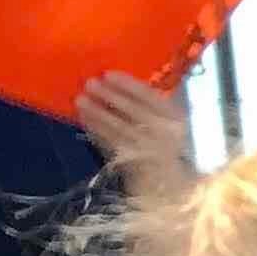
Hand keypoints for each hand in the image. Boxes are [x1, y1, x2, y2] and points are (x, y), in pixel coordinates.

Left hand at [76, 72, 194, 199]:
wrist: (166, 182)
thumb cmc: (165, 144)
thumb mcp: (169, 123)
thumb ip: (152, 106)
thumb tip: (119, 84)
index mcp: (176, 120)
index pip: (152, 98)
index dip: (129, 85)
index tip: (109, 74)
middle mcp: (163, 134)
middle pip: (133, 111)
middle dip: (109, 96)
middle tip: (90, 83)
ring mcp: (146, 150)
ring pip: (118, 127)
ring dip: (97, 113)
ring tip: (80, 100)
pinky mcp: (130, 162)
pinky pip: (109, 143)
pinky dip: (95, 130)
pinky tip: (84, 119)